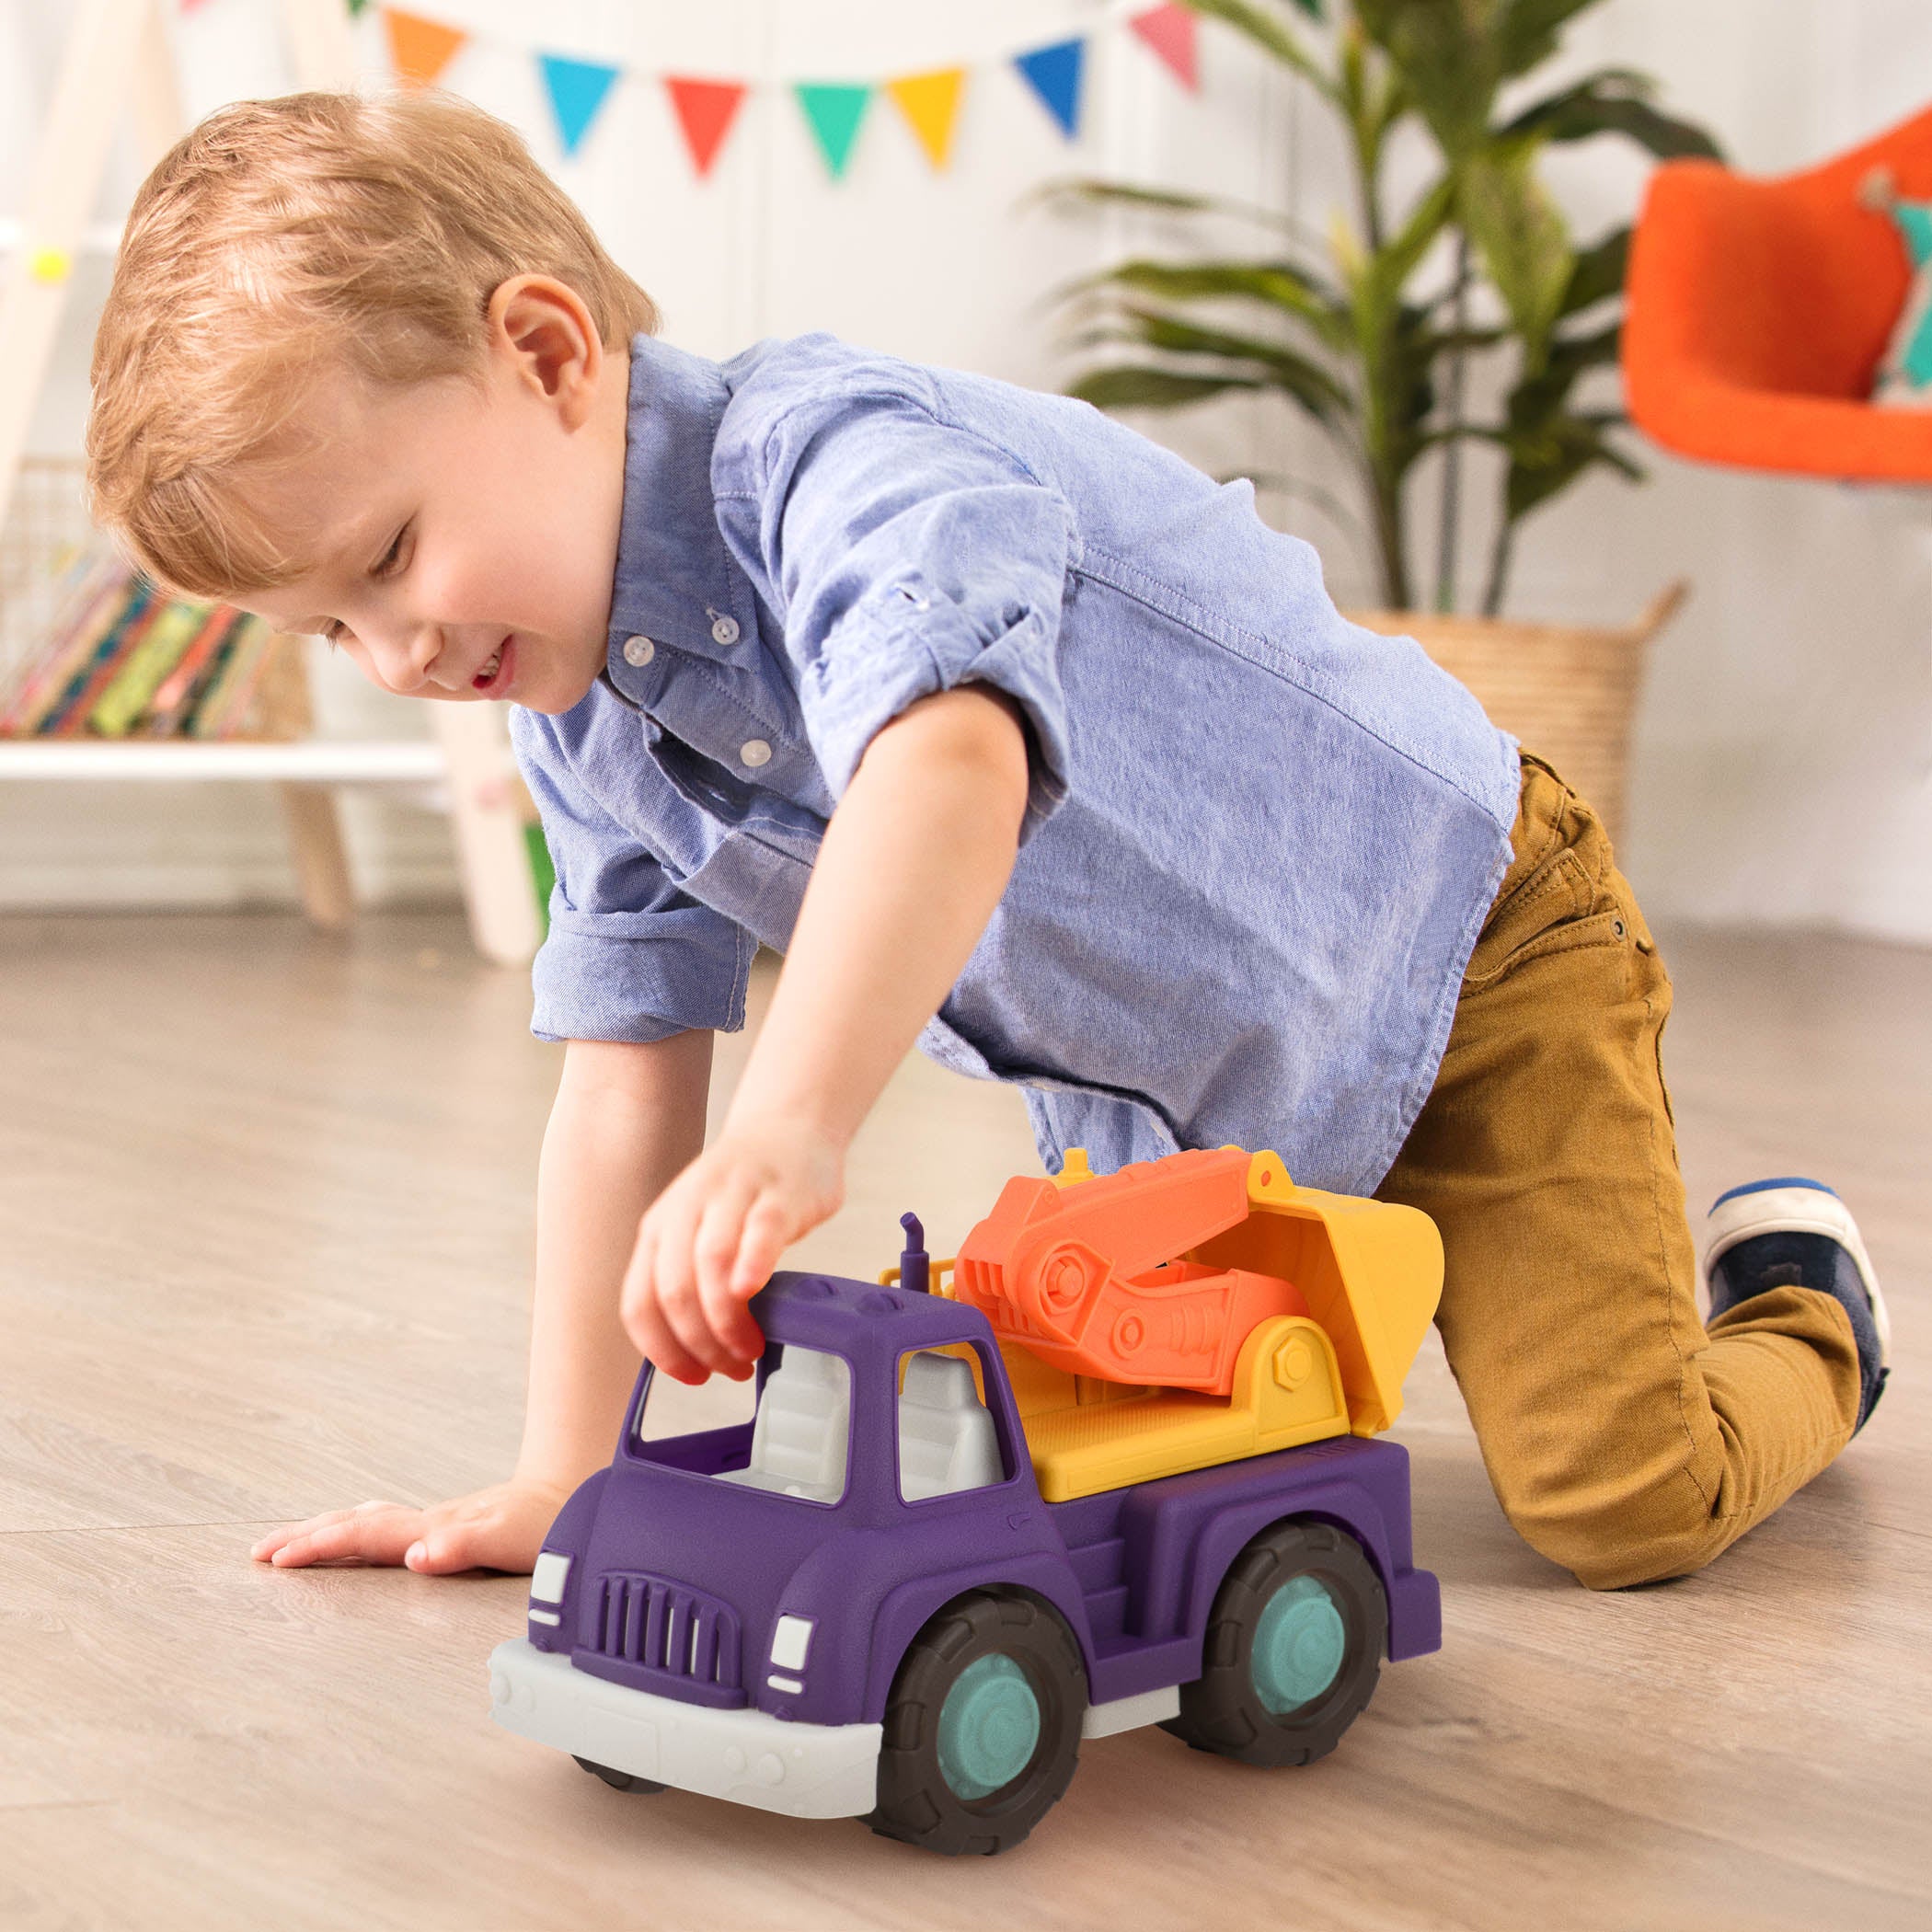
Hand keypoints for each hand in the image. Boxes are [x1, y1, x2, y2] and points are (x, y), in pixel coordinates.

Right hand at [248, 1475, 574, 1574]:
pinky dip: (355, 1532)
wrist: (575, 1493)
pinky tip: (355, 1538)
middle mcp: (429, 1522)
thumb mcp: (512, 1540)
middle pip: (355, 1524)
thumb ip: (466, 1546)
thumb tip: (415, 1557)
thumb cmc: (547, 1524)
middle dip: (306, 1537)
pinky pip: (385, 1528)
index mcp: (434, 1529)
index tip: (277, 1558)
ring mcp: (435, 1522)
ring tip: (289, 1544)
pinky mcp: (446, 1529)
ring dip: (326, 1531)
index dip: (320, 1546)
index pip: (364, 1535)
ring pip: (367, 1522)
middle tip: (260, 1553)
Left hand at [622, 1118, 843, 1382]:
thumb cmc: (745, 1193)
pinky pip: (760, 1230)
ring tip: (751, 1347)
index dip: (662, 1349)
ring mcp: (732, 1197)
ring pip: (711, 1263)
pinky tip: (756, 1291)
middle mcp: (687, 1210)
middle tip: (731, 1367)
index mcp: (660, 1228)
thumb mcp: (699, 1233)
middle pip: (675, 1290)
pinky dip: (753, 1265)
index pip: (640, 1301)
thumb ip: (690, 1282)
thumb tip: (693, 1352)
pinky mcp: (778, 1192)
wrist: (789, 1129)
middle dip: (701, 1343)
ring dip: (728, 1319)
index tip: (692, 1376)